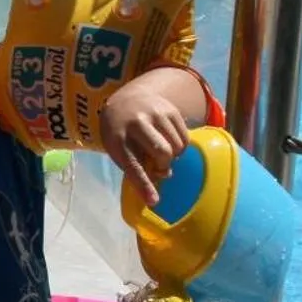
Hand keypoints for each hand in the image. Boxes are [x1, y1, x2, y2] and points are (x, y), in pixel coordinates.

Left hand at [99, 81, 191, 205]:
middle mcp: (136, 123)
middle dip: (164, 165)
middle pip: (162, 152)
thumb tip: (163, 177)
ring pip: (176, 145)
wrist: (125, 99)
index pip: (132, 165)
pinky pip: (184, 136)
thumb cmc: (120, 132)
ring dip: (173, 156)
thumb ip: (136, 165)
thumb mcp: (118, 149)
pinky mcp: (170, 109)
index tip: (154, 201)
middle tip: (159, 167)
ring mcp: (155, 113)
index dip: (144, 185)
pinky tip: (170, 143)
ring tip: (163, 153)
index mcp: (117, 138)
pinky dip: (181, 146)